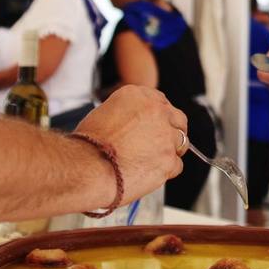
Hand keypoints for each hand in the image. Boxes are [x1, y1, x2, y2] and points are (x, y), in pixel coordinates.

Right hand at [73, 85, 186, 203]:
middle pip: (178, 119)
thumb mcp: (104, 113)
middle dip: (172, 131)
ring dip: (170, 151)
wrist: (87, 167)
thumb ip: (127, 114)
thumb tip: (136, 125)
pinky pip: (177, 165)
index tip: (158, 125)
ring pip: (181, 142)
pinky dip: (166, 171)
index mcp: (138, 95)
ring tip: (152, 161)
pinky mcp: (169, 159)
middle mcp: (156, 111)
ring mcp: (165, 136)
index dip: (160, 117)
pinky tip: (150, 173)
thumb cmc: (88, 146)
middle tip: (162, 143)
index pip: (161, 102)